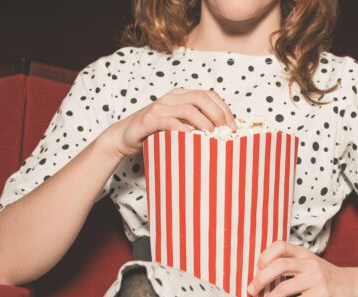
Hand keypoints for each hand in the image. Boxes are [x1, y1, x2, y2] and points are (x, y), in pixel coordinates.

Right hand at [101, 87, 237, 158]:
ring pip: (188, 109)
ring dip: (204, 123)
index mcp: (181, 96)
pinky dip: (182, 130)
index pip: (209, 96)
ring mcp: (160, 107)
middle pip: (202, 98)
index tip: (234, 127)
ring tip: (212, 137)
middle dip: (218, 114)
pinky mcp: (149, 120)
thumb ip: (194, 126)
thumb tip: (222, 138)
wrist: (124, 138)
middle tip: (227, 132)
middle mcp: (172, 98)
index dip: (224, 110)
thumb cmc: (154, 135)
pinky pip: (169, 122)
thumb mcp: (178, 127)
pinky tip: (191, 139)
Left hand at [247, 240, 357, 296]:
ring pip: (285, 286)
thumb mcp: (309, 264)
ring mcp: (316, 278)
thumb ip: (290, 265)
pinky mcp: (322, 294)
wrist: (355, 285)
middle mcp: (309, 262)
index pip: (279, 246)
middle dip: (260, 279)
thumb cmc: (326, 276)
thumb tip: (260, 275)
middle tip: (251, 290)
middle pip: (278, 265)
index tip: (256, 269)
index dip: (264, 256)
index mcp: (303, 253)